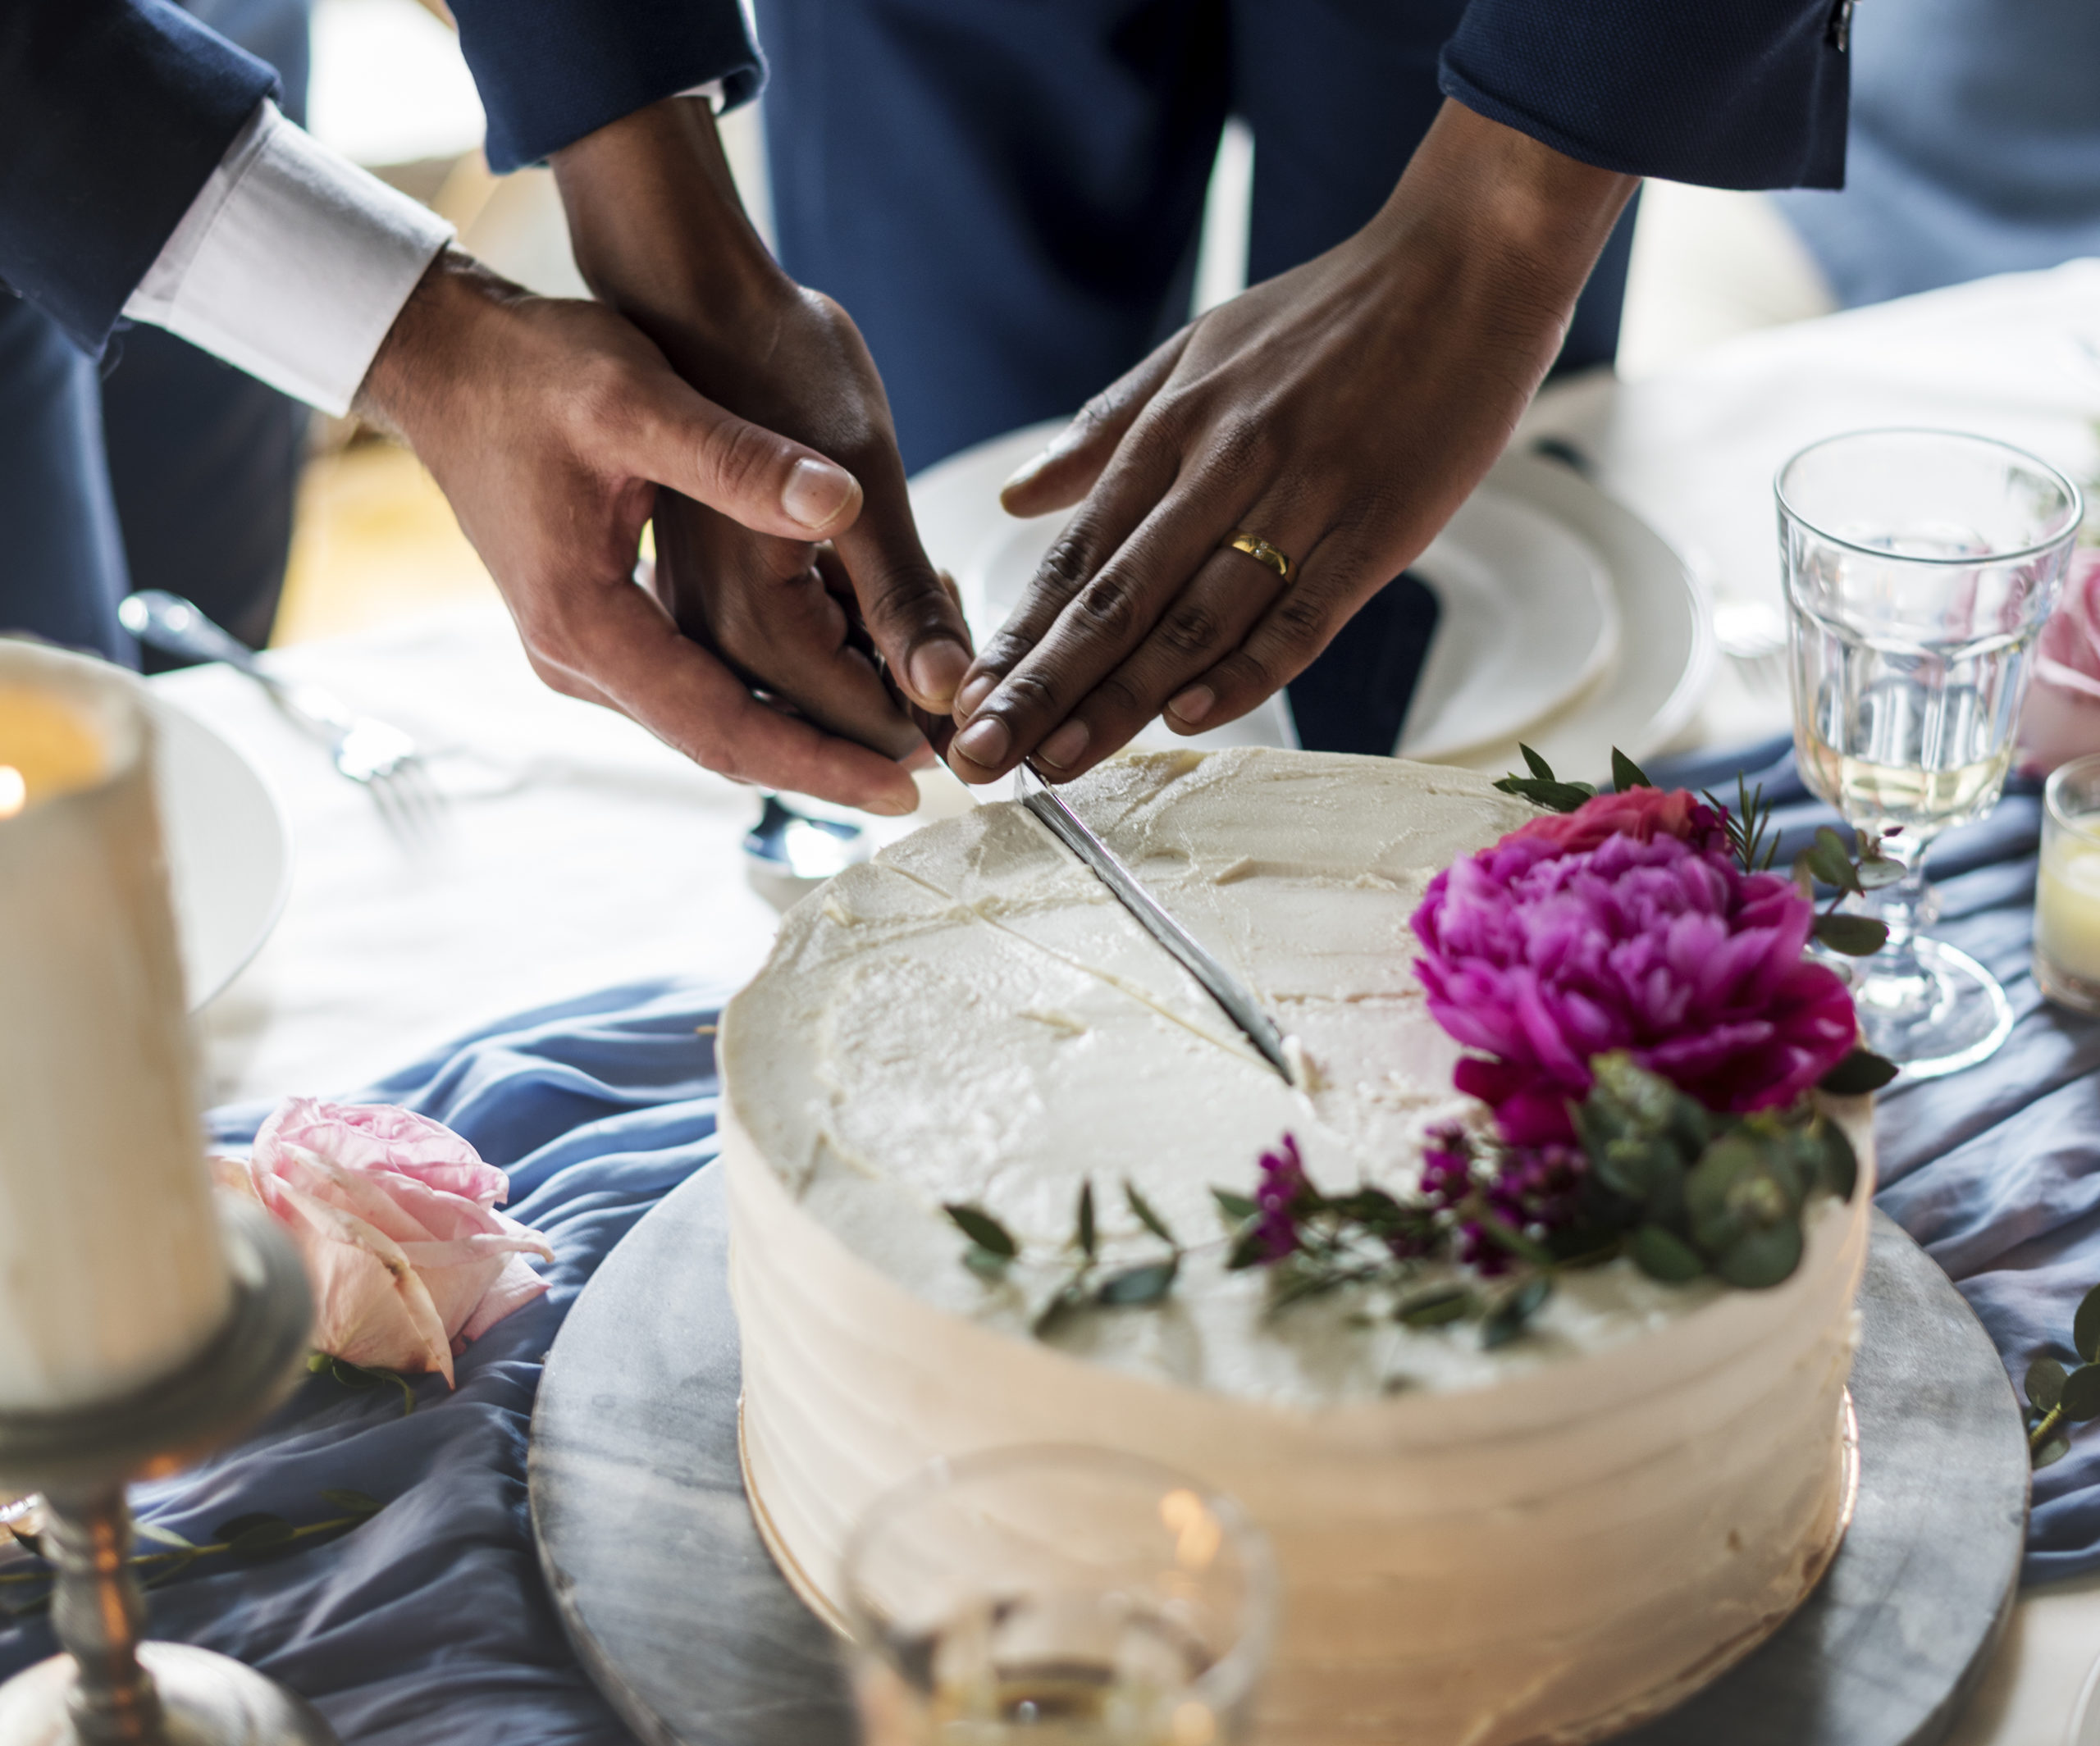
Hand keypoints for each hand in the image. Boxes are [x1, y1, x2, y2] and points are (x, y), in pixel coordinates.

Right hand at [353, 249, 925, 812]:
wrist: (444, 358)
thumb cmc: (528, 370)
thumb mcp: (635, 397)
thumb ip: (737, 458)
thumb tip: (842, 504)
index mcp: (587, 625)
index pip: (724, 727)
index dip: (819, 763)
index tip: (902, 784)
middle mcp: (578, 661)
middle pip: (719, 745)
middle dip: (820, 768)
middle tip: (918, 781)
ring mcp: (581, 652)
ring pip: (705, 723)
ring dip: (793, 738)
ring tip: (890, 745)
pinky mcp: (594, 630)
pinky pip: (687, 688)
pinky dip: (757, 699)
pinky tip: (823, 689)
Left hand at [944, 101, 1637, 783]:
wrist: (1470, 260)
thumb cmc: (1332, 310)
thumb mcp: (1199, 347)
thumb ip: (1107, 427)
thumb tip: (1017, 495)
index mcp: (1174, 426)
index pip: (1078, 551)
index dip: (1018, 632)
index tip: (964, 699)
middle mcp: (1222, 465)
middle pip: (1116, 597)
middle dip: (1040, 685)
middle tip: (978, 757)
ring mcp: (1301, 498)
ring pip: (1194, 617)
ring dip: (1118, 698)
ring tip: (1056, 763)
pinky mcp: (1378, 528)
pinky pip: (1302, 615)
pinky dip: (1244, 669)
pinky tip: (1187, 717)